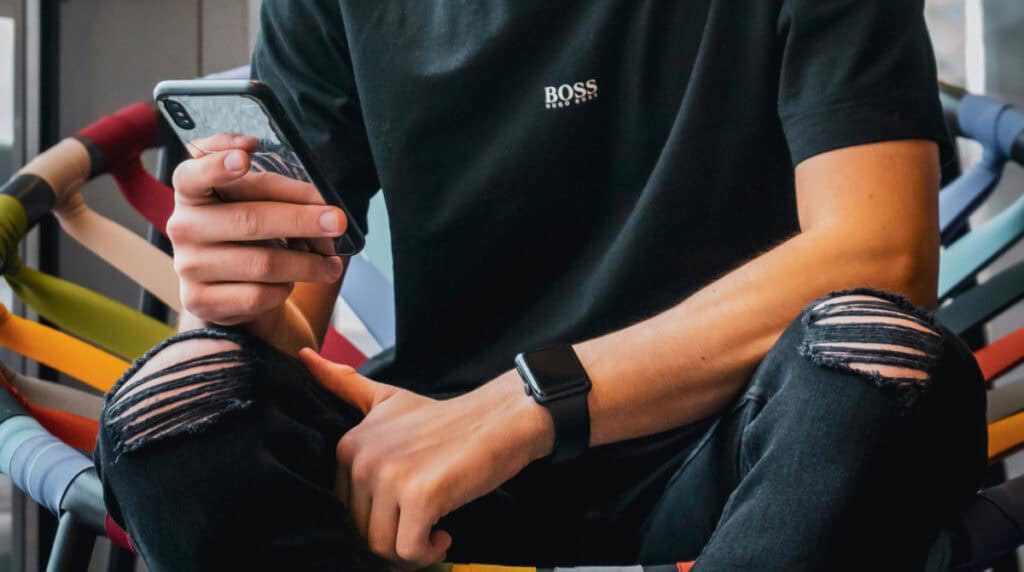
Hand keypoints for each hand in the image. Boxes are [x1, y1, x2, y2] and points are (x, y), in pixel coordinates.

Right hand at [167, 133, 346, 325]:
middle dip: (301, 220)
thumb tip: (319, 198)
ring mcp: (188, 265)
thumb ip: (279, 191)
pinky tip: (289, 283)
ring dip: (307, 264)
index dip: (219, 164)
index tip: (246, 157)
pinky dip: (284, 290)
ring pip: (262, 263)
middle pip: (250, 220)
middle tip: (337, 222)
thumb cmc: (247, 232)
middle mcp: (183, 226)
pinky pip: (257, 295)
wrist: (225, 287)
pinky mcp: (200, 300)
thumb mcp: (256, 202)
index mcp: (192, 191)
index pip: (194, 173)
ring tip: (331, 265)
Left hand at [299, 349, 554, 569]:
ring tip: (434, 526)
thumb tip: (302, 355)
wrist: (499, 418)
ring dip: (412, 549)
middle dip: (395, 536)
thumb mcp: (388, 397)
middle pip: (363, 532)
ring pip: (383, 546)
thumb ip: (344, 384)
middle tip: (424, 521)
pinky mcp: (419, 497)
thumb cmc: (445, 419)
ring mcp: (389, 477)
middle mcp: (362, 459)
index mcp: (349, 445)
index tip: (406, 506)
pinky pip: (410, 550)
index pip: (345, 510)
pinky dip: (429, 552)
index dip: (377, 517)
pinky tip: (444, 533)